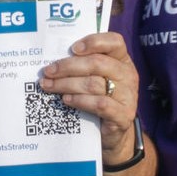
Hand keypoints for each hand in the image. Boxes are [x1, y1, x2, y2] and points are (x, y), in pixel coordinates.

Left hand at [39, 32, 138, 161]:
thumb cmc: (100, 99)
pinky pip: (99, 104)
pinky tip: (66, 100)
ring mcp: (128, 96)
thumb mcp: (97, 78)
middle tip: (48, 71)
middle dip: (68, 66)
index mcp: (123, 60)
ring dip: (67, 84)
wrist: (113, 133)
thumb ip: (84, 66)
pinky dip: (80, 100)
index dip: (94, 42)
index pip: (115, 42)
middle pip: (98, 63)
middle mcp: (128, 75)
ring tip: (49, 86)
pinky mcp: (123, 115)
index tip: (72, 49)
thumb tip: (55, 60)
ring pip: (94, 84)